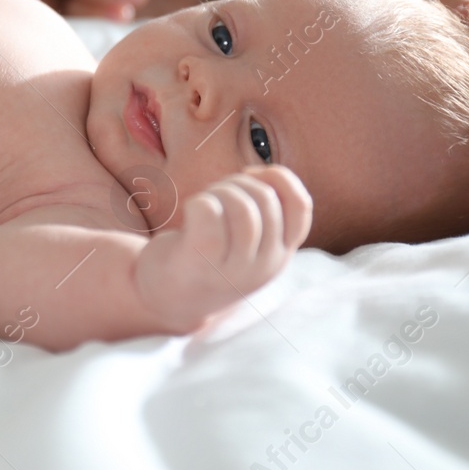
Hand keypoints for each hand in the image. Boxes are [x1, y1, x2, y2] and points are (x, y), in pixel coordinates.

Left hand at [134, 166, 311, 333]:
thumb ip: (266, 214)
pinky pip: (208, 212)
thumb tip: (267, 172)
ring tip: (204, 202)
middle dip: (239, 183)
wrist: (168, 297)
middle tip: (216, 193)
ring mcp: (235, 268)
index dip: (279, 179)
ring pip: (240, 206)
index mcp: (280, 255)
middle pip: (265, 199)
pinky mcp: (201, 261)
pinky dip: (198, 201)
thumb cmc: (210, 257)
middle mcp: (264, 266)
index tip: (251, 175)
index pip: (300, 206)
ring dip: (218, 191)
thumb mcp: (249, 242)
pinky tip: (190, 212)